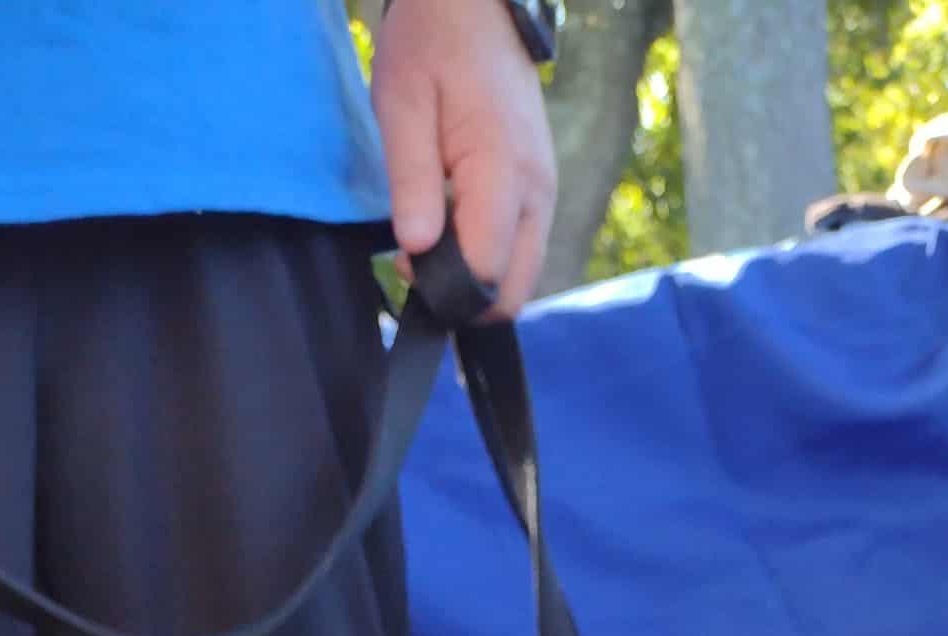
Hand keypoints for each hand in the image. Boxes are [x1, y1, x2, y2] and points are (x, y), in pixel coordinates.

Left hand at [372, 0, 555, 319]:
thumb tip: (415, 249)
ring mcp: (545, 193)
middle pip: (512, 290)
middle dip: (464, 294)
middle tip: (418, 257)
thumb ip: (411, 180)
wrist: (476, 5)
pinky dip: (490, 257)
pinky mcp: (541, 191)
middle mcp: (538, 192)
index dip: (443, 285)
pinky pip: (522, 249)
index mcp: (504, 172)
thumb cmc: (432, 45)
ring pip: (520, 275)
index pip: (486, 272)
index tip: (406, 258)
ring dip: (477, 277)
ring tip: (435, 235)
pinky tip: (456, 224)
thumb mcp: (402, 104)